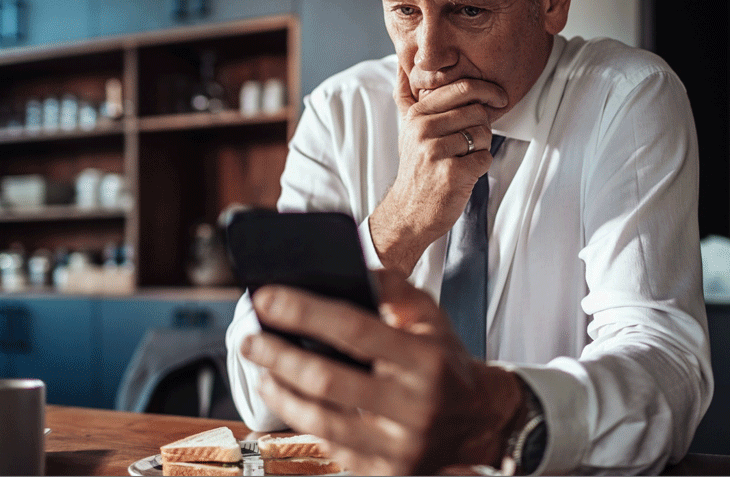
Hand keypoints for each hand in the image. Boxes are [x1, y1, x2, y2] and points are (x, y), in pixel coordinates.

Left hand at [240, 269, 524, 475]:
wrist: (480, 418)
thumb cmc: (444, 358)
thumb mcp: (430, 316)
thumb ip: (393, 289)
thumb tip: (349, 272)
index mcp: (425, 360)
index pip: (354, 330)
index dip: (304, 312)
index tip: (266, 298)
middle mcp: (414, 406)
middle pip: (328, 381)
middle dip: (278, 356)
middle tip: (249, 338)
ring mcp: (400, 446)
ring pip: (321, 421)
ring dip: (280, 393)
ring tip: (261, 370)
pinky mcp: (388, 473)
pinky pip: (332, 448)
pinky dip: (304, 421)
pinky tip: (289, 399)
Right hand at [369, 67, 508, 274]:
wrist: (409, 213)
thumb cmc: (416, 170)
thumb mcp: (406, 129)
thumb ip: (406, 97)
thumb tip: (403, 66)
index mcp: (417, 115)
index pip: (460, 89)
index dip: (487, 90)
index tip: (499, 98)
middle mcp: (423, 130)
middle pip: (477, 112)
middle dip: (482, 127)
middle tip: (471, 142)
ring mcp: (436, 151)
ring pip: (483, 135)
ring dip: (481, 148)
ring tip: (463, 159)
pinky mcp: (451, 173)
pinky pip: (485, 158)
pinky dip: (481, 167)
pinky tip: (464, 173)